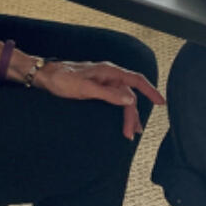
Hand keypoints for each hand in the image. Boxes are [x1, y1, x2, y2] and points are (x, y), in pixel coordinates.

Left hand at [35, 61, 164, 138]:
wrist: (45, 76)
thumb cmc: (62, 79)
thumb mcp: (85, 88)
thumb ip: (108, 94)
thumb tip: (130, 98)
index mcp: (109, 72)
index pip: (136, 80)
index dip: (150, 91)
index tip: (161, 102)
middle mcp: (109, 75)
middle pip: (128, 95)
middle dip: (132, 114)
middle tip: (132, 133)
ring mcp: (103, 81)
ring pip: (121, 99)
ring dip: (127, 115)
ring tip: (131, 132)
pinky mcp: (96, 88)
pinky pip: (113, 100)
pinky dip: (119, 110)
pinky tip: (120, 119)